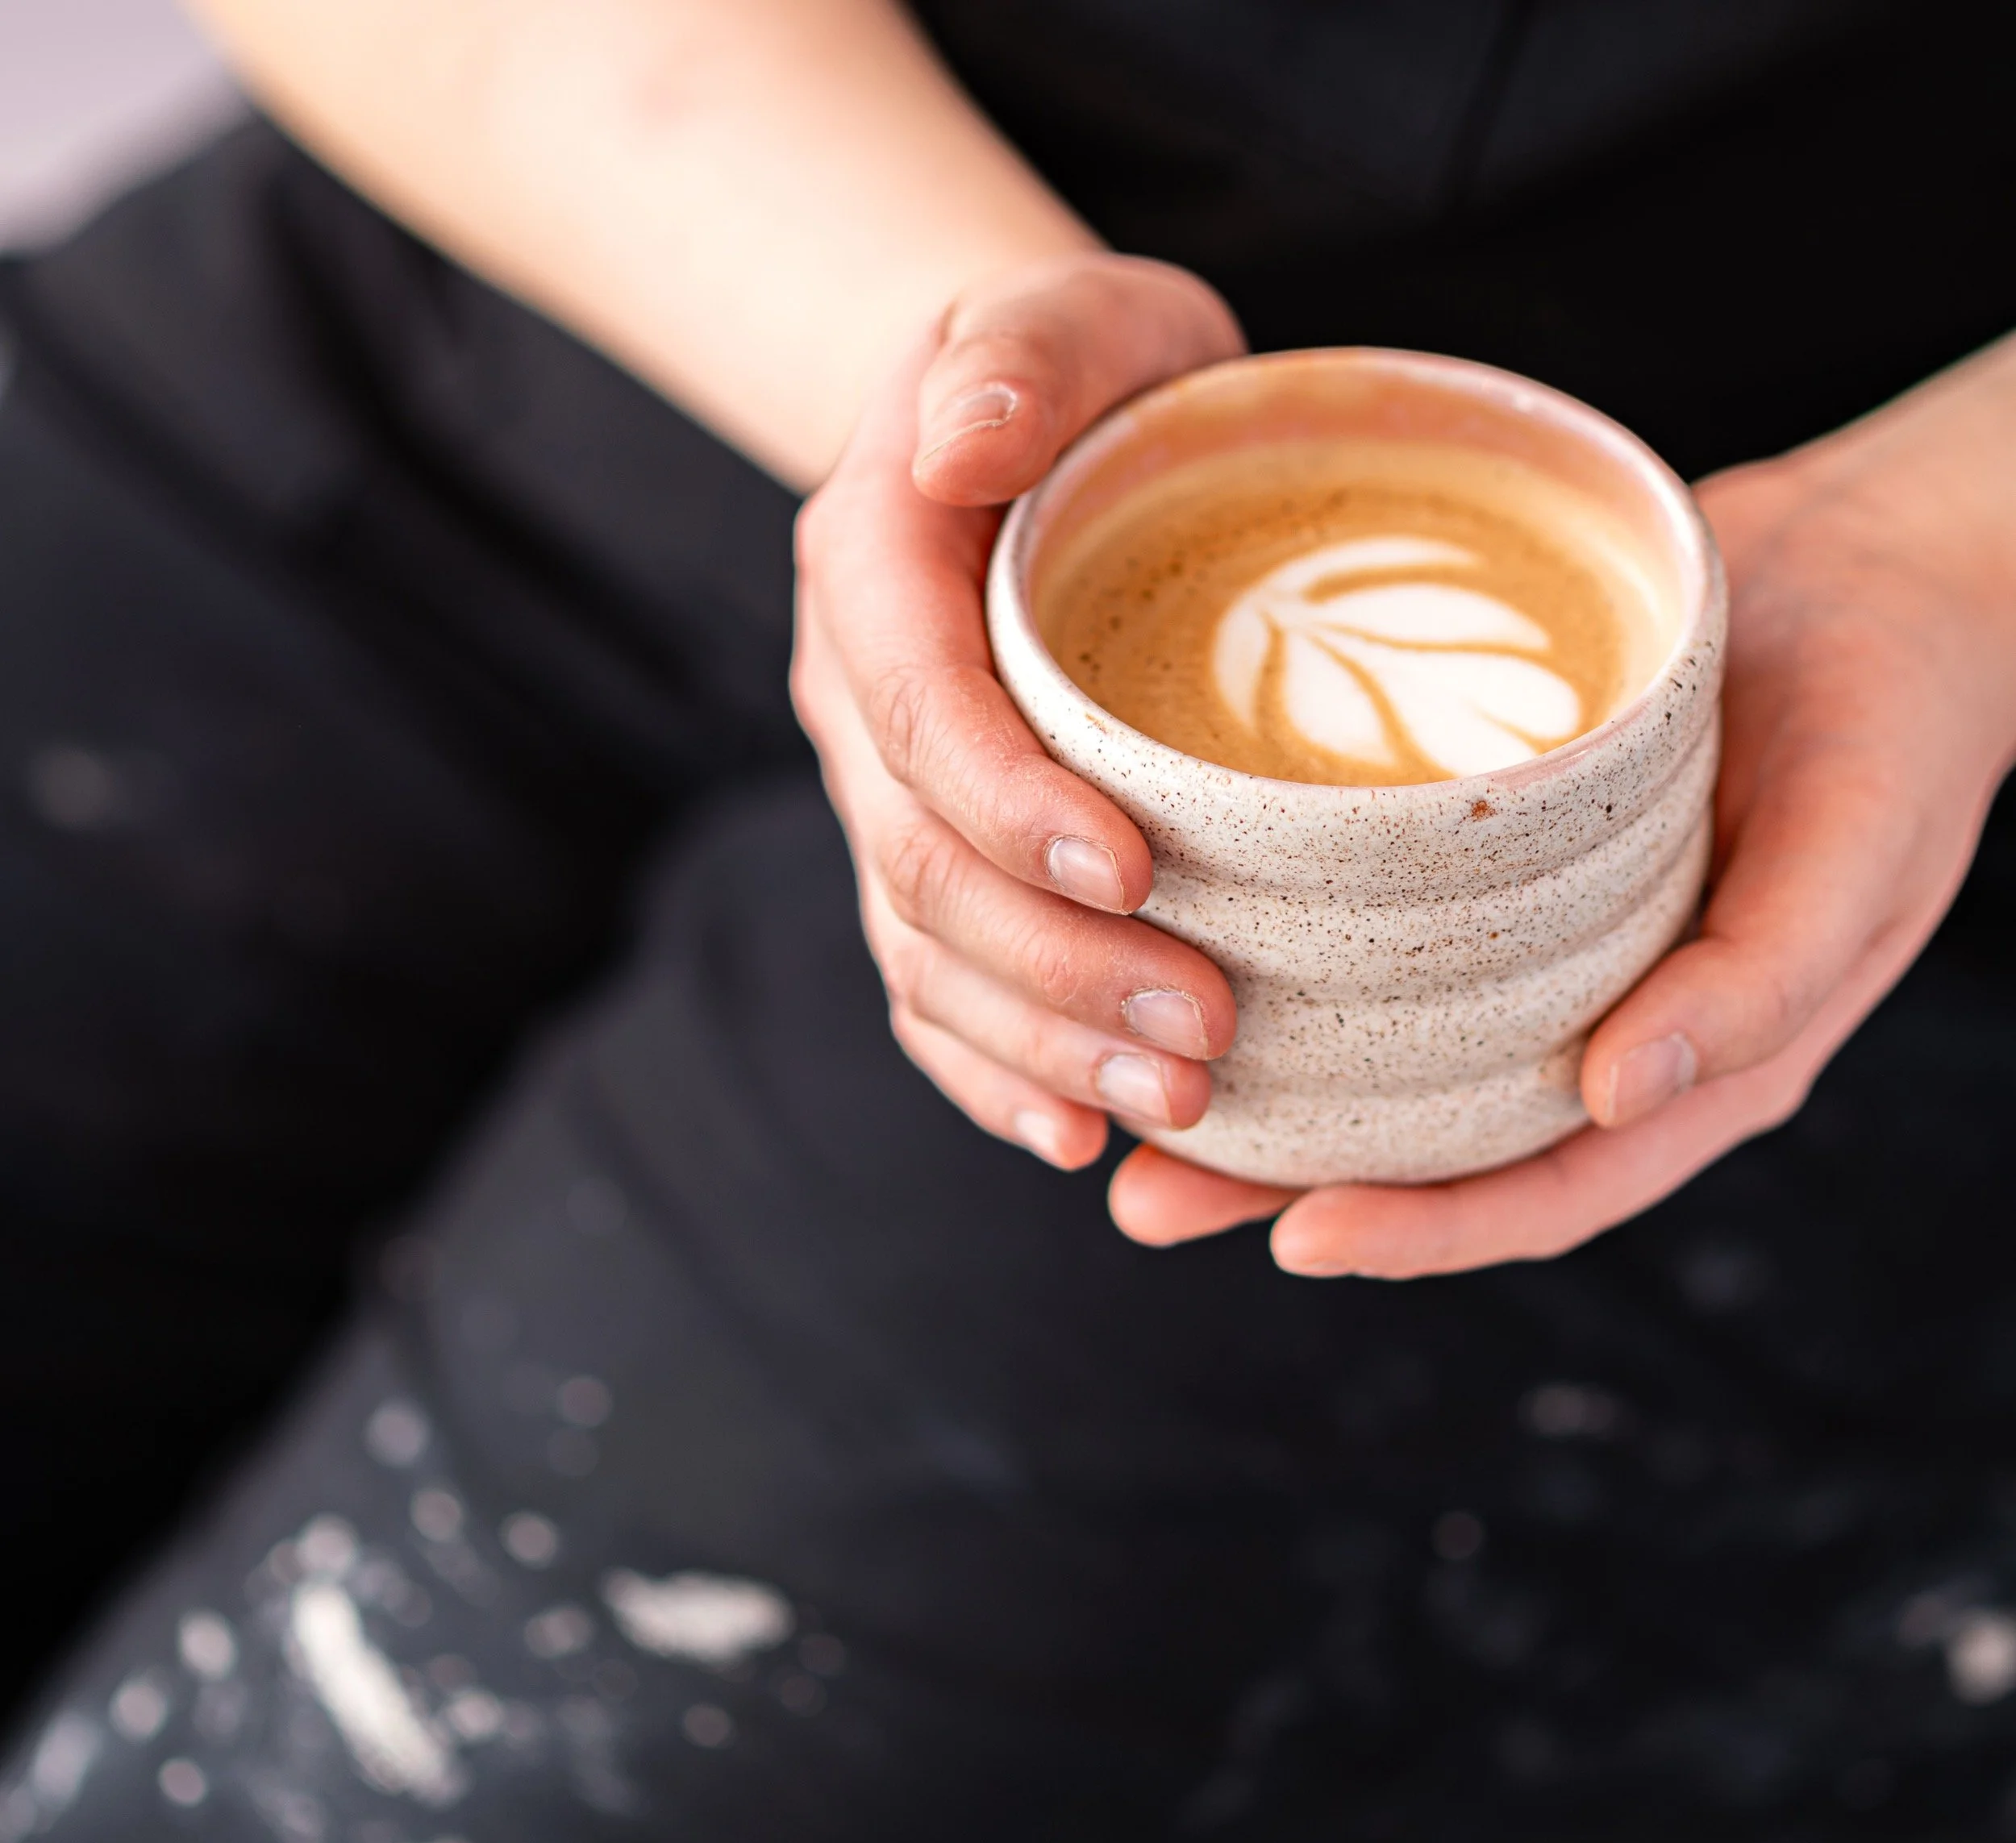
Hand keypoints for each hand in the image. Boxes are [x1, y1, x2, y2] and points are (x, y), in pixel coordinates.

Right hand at [793, 253, 1245, 1167]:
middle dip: (1059, 966)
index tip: (1136, 872)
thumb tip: (960, 439)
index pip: (918, 713)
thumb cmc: (1090, 384)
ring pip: (929, 961)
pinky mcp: (933, 869)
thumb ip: (1021, 350)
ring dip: (1047, 1045)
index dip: (1009, 808)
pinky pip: (935, 997)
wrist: (1040, 453)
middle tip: (1204, 1029)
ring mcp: (889, 805)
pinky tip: (1079, 1134)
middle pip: (925, 871)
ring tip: (1179, 1102)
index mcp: (873, 575)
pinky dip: (999, 1074)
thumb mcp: (1070, 315)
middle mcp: (859, 708)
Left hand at [1112, 337, 2015, 1273]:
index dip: (1424, 1231)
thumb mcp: (1859, 853)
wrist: (1871, 571)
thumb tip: (1611, 1096)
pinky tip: (1176, 938)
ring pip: (1369, 1045)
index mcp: (1684, 1069)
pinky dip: (1281, 952)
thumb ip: (1755, 987)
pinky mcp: (1479, 861)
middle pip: (1419, 1142)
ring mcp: (1524, 949)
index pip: (1540, 1193)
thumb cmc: (1898, 722)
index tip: (1298, 1238)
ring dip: (1247, 1077)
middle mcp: (1583, 1026)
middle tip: (1144, 1196)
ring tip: (1110, 1084)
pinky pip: (1370, 929)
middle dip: (1280, 1182)